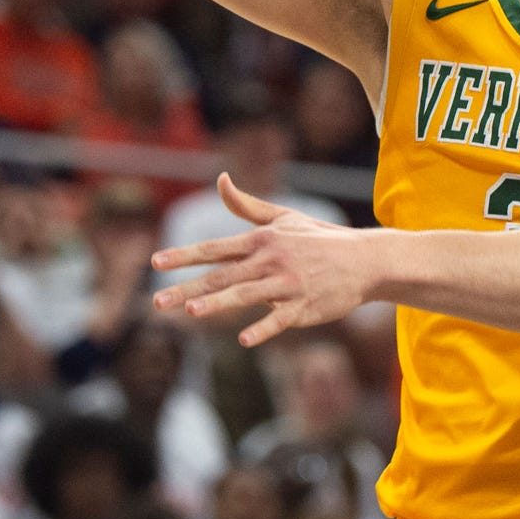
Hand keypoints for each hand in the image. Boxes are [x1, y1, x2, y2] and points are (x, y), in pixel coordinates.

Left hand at [151, 175, 381, 347]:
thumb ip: (246, 205)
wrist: (363, 259)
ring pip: (246, 294)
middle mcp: (270, 260)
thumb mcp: (283, 217)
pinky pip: (280, 319)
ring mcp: (287, 284)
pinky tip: (244, 339)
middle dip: (187, 288)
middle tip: (156, 302)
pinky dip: (263, 328)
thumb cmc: (318, 239)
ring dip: (218, 304)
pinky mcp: (304, 307)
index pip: (214, 248)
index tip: (156, 263)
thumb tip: (220, 178)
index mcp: (261, 240)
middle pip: (221, 275)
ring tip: (191, 313)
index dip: (183, 256)